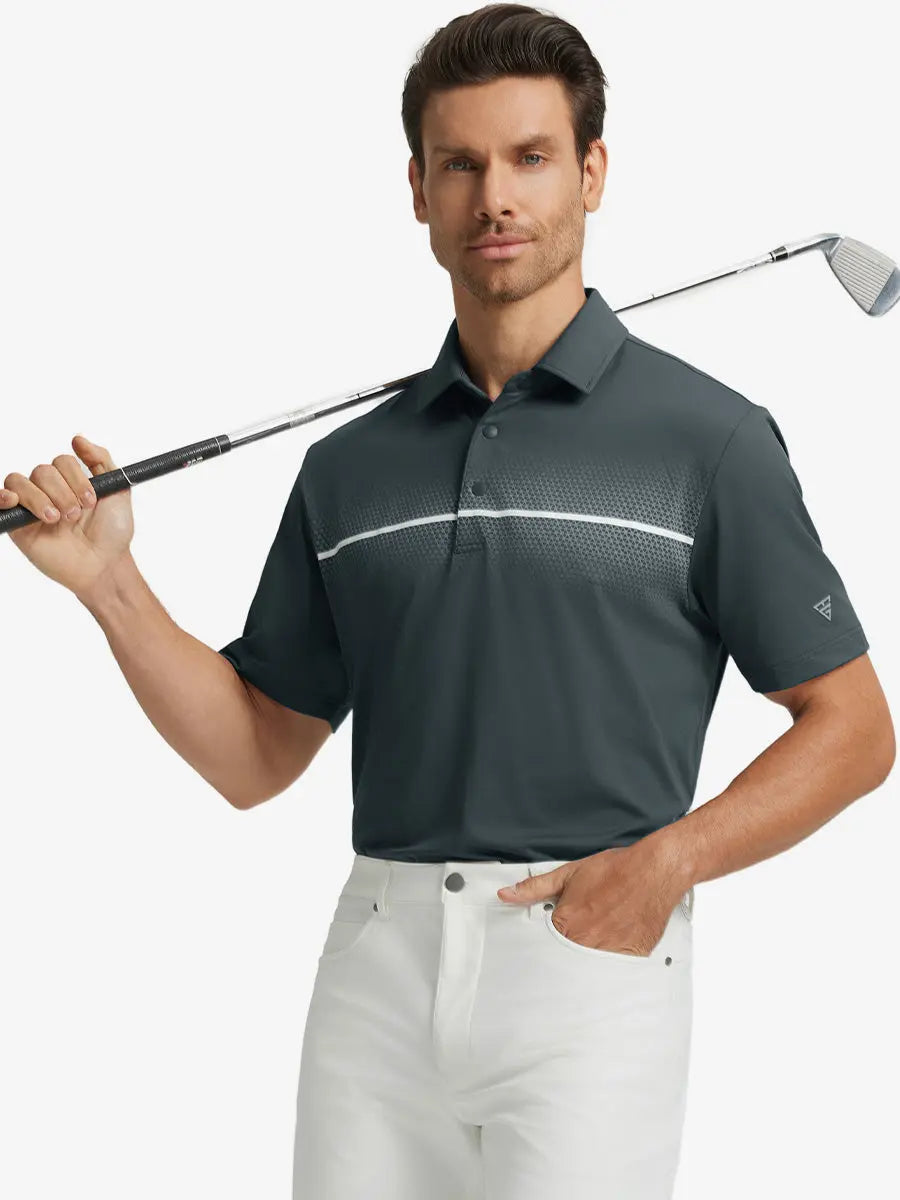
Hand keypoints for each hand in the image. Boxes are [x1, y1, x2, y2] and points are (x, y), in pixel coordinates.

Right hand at [1, 435, 133, 596]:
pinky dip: (1, 497)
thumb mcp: (118, 490)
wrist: (105, 565)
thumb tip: (77, 439)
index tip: (92, 500)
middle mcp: (49, 490)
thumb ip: (101, 460)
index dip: (76, 477)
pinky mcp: (18, 526)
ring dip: (40, 498)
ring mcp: (32, 507)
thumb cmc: (113, 532)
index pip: (62, 461)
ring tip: (57, 520)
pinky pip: (0, 503)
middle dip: (62, 492)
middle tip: (76, 514)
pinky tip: (12, 500)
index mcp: (70, 481)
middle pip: (41, 471)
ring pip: (19, 482)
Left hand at [497, 841, 687, 956]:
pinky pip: (615, 971)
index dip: (543, 952)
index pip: (544, 951)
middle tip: (572, 950)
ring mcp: (610, 953)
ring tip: (594, 946)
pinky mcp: (631, 958)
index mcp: (567, 925)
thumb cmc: (614, 871)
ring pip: (589, 971)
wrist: (653, 871)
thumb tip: (507, 894)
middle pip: (566, 964)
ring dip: (586, 964)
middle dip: (564, 959)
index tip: (543, 954)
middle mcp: (586, 943)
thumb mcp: (568, 874)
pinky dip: (611, 965)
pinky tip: (613, 948)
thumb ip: (535, 888)